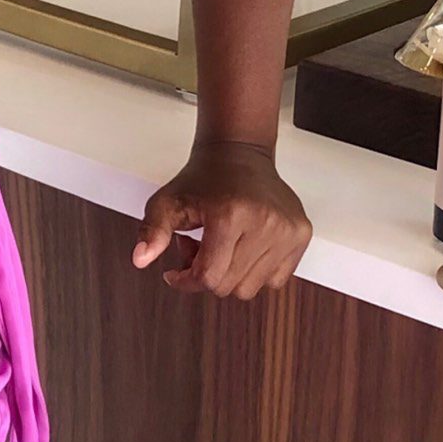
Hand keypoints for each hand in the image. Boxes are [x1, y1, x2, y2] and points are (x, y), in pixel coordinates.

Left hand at [130, 141, 310, 298]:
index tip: (175, 270)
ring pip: (251, 288)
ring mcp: (288, 229)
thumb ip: (152, 230)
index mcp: (231, 213)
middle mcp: (266, 222)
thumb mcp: (167, 201)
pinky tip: (241, 248)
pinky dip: (254, 272)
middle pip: (229, 286)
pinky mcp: (302, 234)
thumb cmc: (202, 178)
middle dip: (206, 274)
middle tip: (198, 247)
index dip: (186, 280)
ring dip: (229, 274)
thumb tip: (140, 259)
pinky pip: (274, 280)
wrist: (238, 153)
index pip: (209, 276)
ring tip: (220, 246)